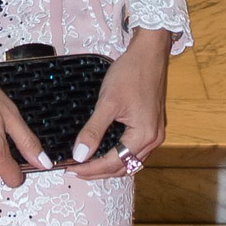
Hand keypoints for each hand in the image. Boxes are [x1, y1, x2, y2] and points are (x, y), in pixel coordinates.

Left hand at [72, 29, 170, 179]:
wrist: (149, 53)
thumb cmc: (131, 73)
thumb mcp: (107, 102)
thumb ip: (93, 130)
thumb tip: (79, 155)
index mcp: (144, 135)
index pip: (113, 162)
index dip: (90, 169)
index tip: (70, 169)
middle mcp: (153, 139)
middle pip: (122, 167)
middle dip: (98, 171)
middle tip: (74, 170)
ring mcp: (155, 134)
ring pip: (129, 161)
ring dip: (108, 166)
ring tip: (85, 165)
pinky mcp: (151, 127)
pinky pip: (133, 151)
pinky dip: (117, 156)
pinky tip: (103, 153)